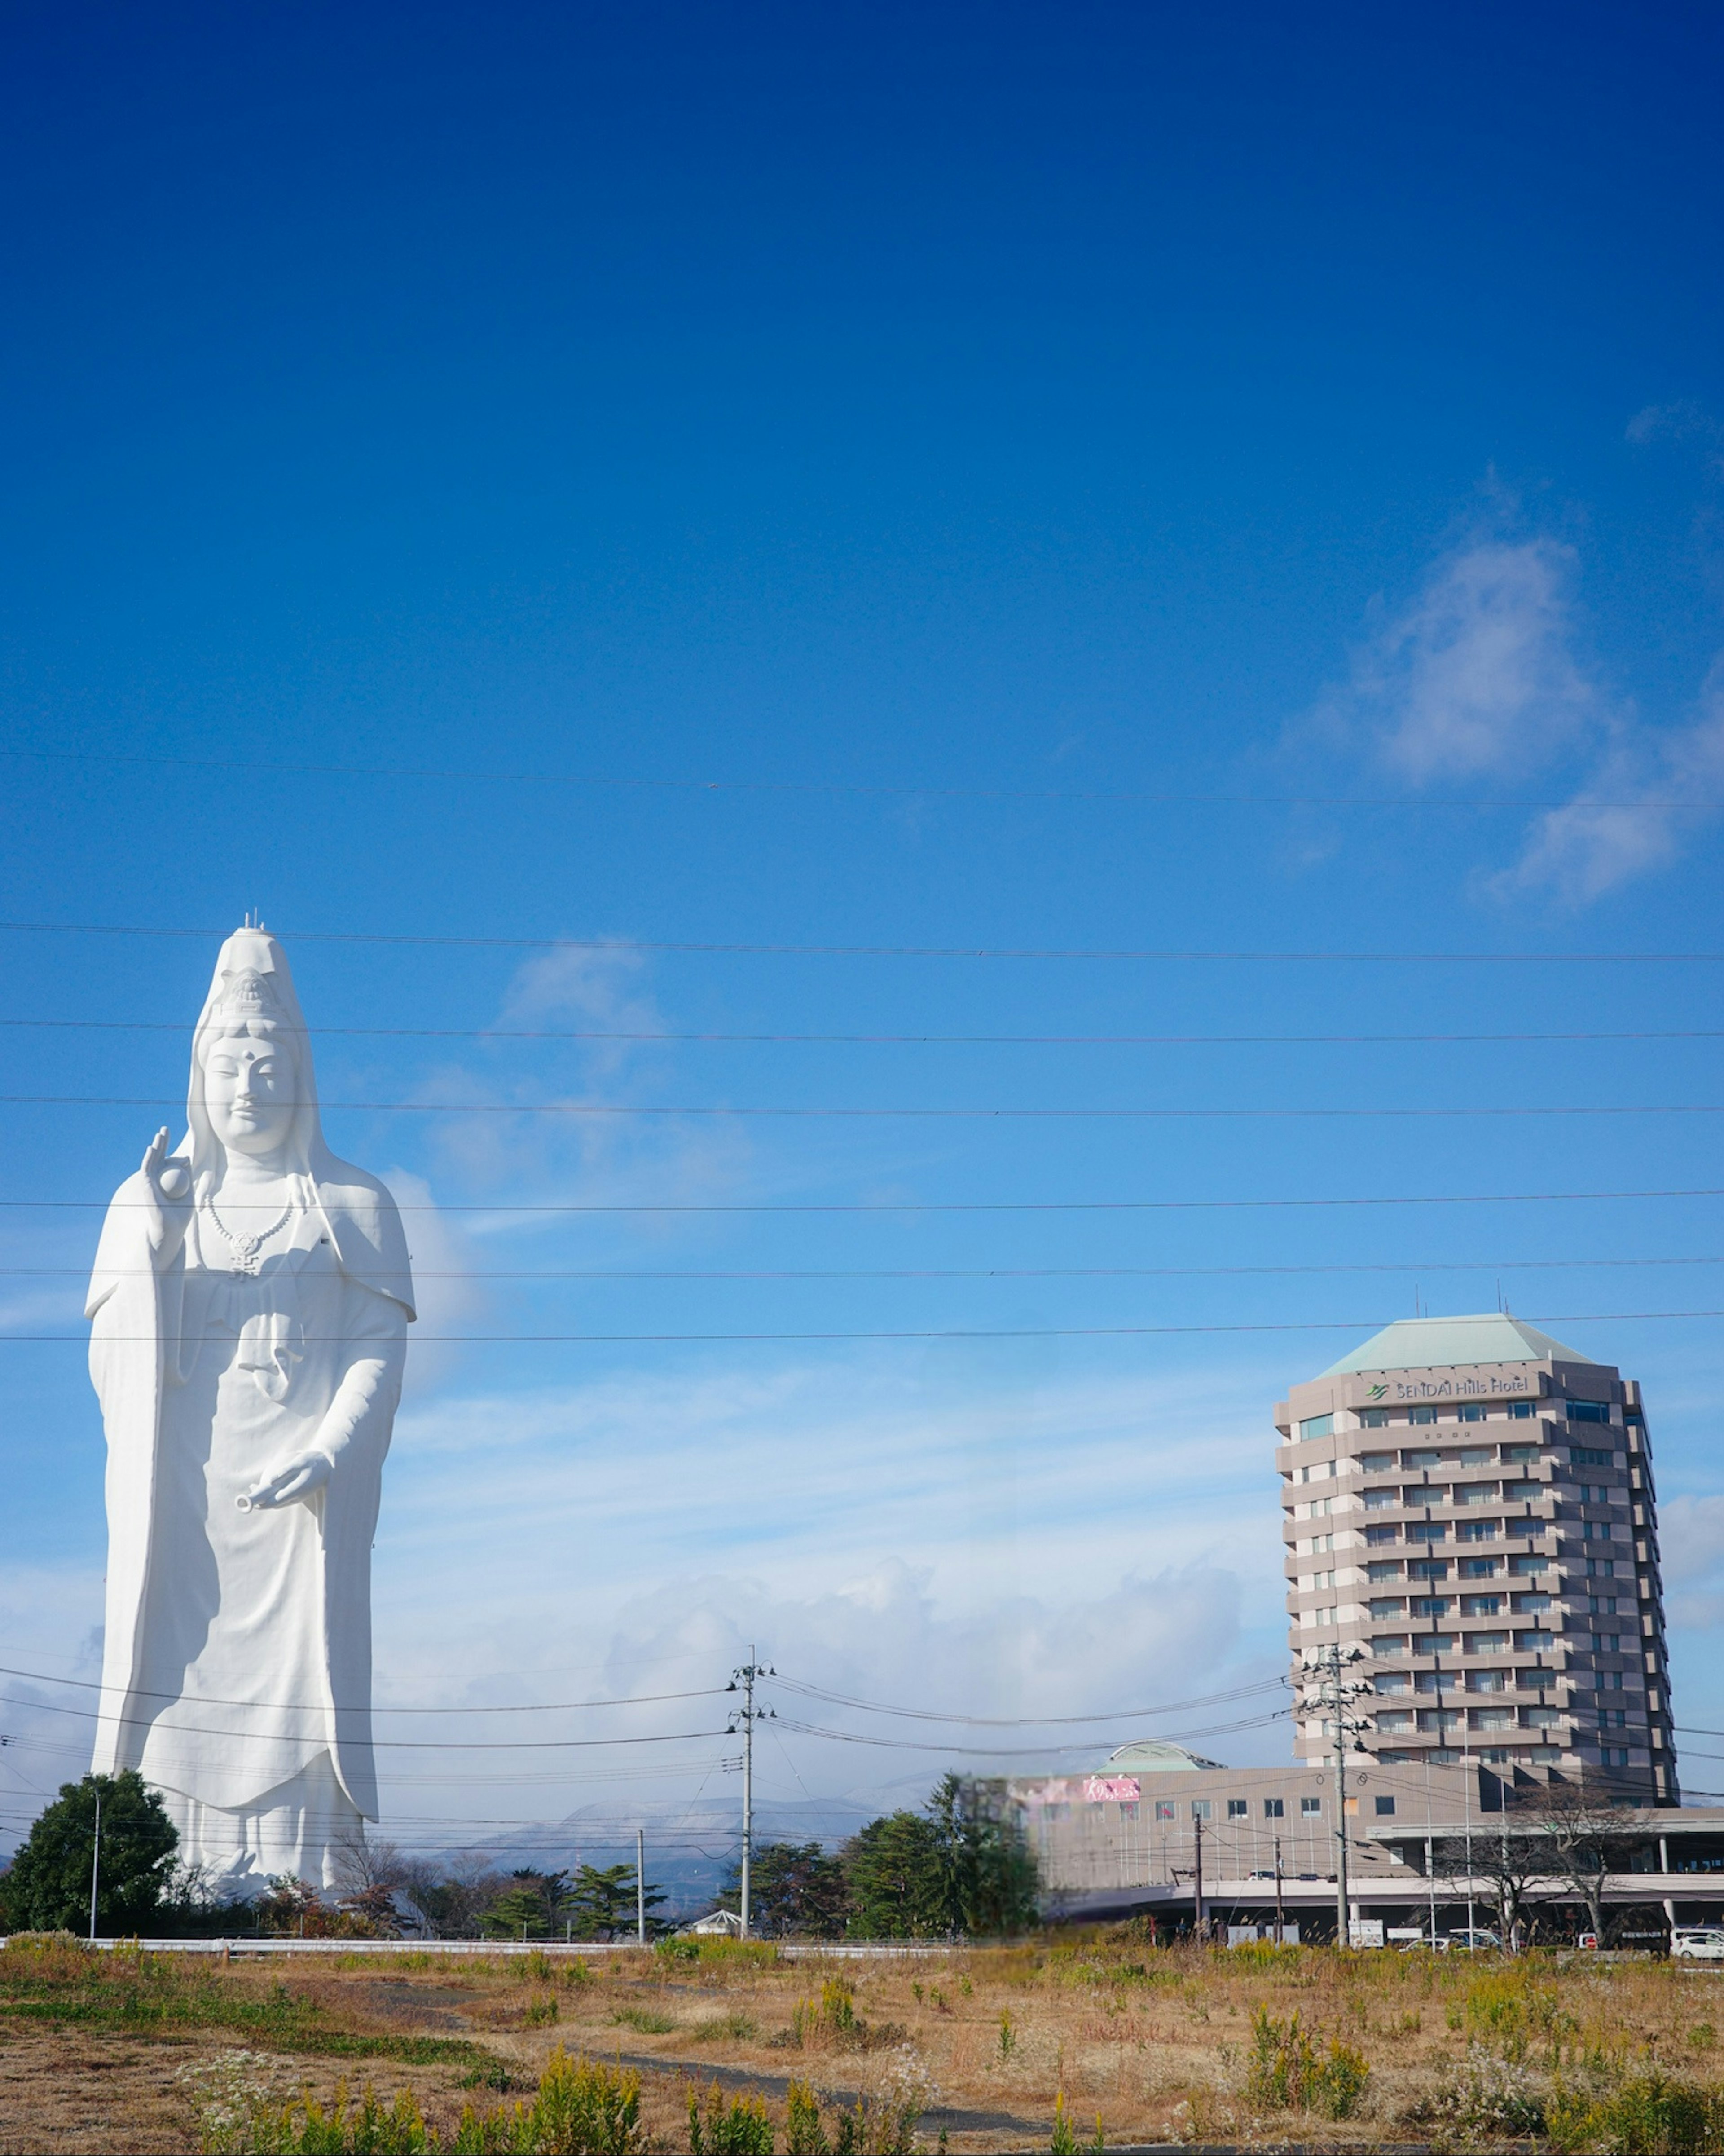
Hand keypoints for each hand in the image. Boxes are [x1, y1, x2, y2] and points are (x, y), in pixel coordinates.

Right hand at [139, 1127, 192, 1261]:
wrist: (172, 1230)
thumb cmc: (181, 1214)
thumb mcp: (189, 1191)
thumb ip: (186, 1175)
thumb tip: (185, 1158)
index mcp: (167, 1181)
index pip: (167, 1160)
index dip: (168, 1148)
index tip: (171, 1135)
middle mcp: (157, 1181)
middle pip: (158, 1158)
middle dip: (161, 1143)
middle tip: (164, 1129)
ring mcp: (151, 1183)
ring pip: (152, 1161)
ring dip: (156, 1147)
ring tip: (160, 1134)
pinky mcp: (147, 1187)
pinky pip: (147, 1171)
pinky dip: (150, 1159)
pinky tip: (152, 1148)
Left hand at [241, 1451, 332, 1510]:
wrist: (329, 1466)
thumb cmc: (314, 1461)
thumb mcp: (299, 1462)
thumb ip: (285, 1471)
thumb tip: (270, 1480)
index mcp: (296, 1490)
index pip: (274, 1501)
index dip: (261, 1503)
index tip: (249, 1501)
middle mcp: (296, 1497)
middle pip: (274, 1504)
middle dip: (260, 1501)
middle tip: (249, 1492)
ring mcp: (298, 1497)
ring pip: (278, 1502)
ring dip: (266, 1498)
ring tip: (254, 1487)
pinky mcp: (299, 1495)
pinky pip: (283, 1499)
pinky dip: (273, 1495)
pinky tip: (269, 1486)